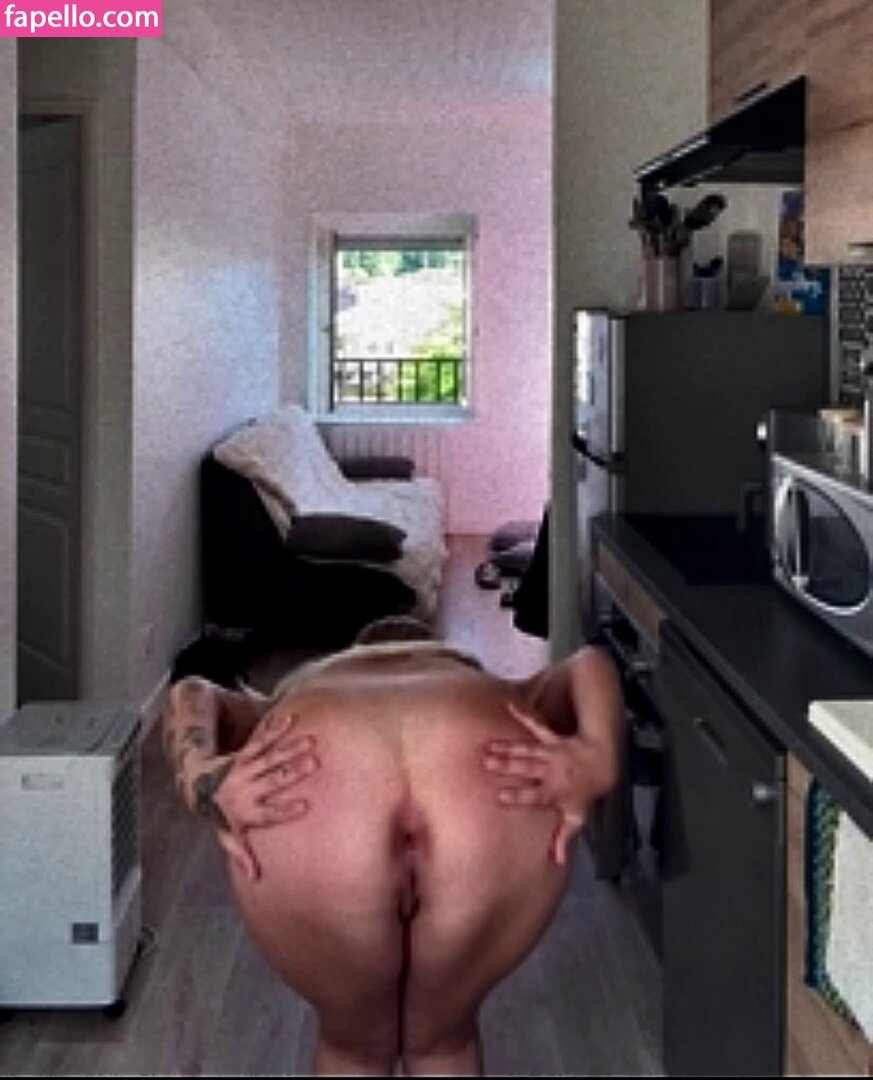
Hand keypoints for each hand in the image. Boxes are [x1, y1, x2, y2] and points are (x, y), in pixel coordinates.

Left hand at [192, 712, 318, 881]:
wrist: (196, 786)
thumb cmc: (218, 815)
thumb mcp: (227, 836)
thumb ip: (242, 853)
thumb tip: (256, 877)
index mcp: (244, 814)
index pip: (268, 814)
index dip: (285, 810)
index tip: (305, 805)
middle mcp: (244, 790)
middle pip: (271, 781)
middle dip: (293, 772)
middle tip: (314, 762)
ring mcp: (243, 770)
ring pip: (269, 759)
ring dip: (290, 749)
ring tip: (310, 740)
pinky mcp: (242, 755)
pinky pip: (260, 742)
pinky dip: (274, 730)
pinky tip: (289, 719)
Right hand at [483, 702, 603, 865]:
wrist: (601, 764)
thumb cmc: (585, 792)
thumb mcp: (576, 817)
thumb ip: (563, 837)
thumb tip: (556, 860)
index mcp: (553, 792)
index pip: (533, 795)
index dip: (518, 795)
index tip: (500, 795)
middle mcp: (550, 771)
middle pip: (525, 768)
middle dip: (505, 765)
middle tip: (484, 763)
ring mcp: (550, 753)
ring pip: (526, 750)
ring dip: (506, 747)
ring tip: (486, 746)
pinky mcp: (551, 738)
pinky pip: (536, 726)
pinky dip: (522, 715)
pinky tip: (508, 706)